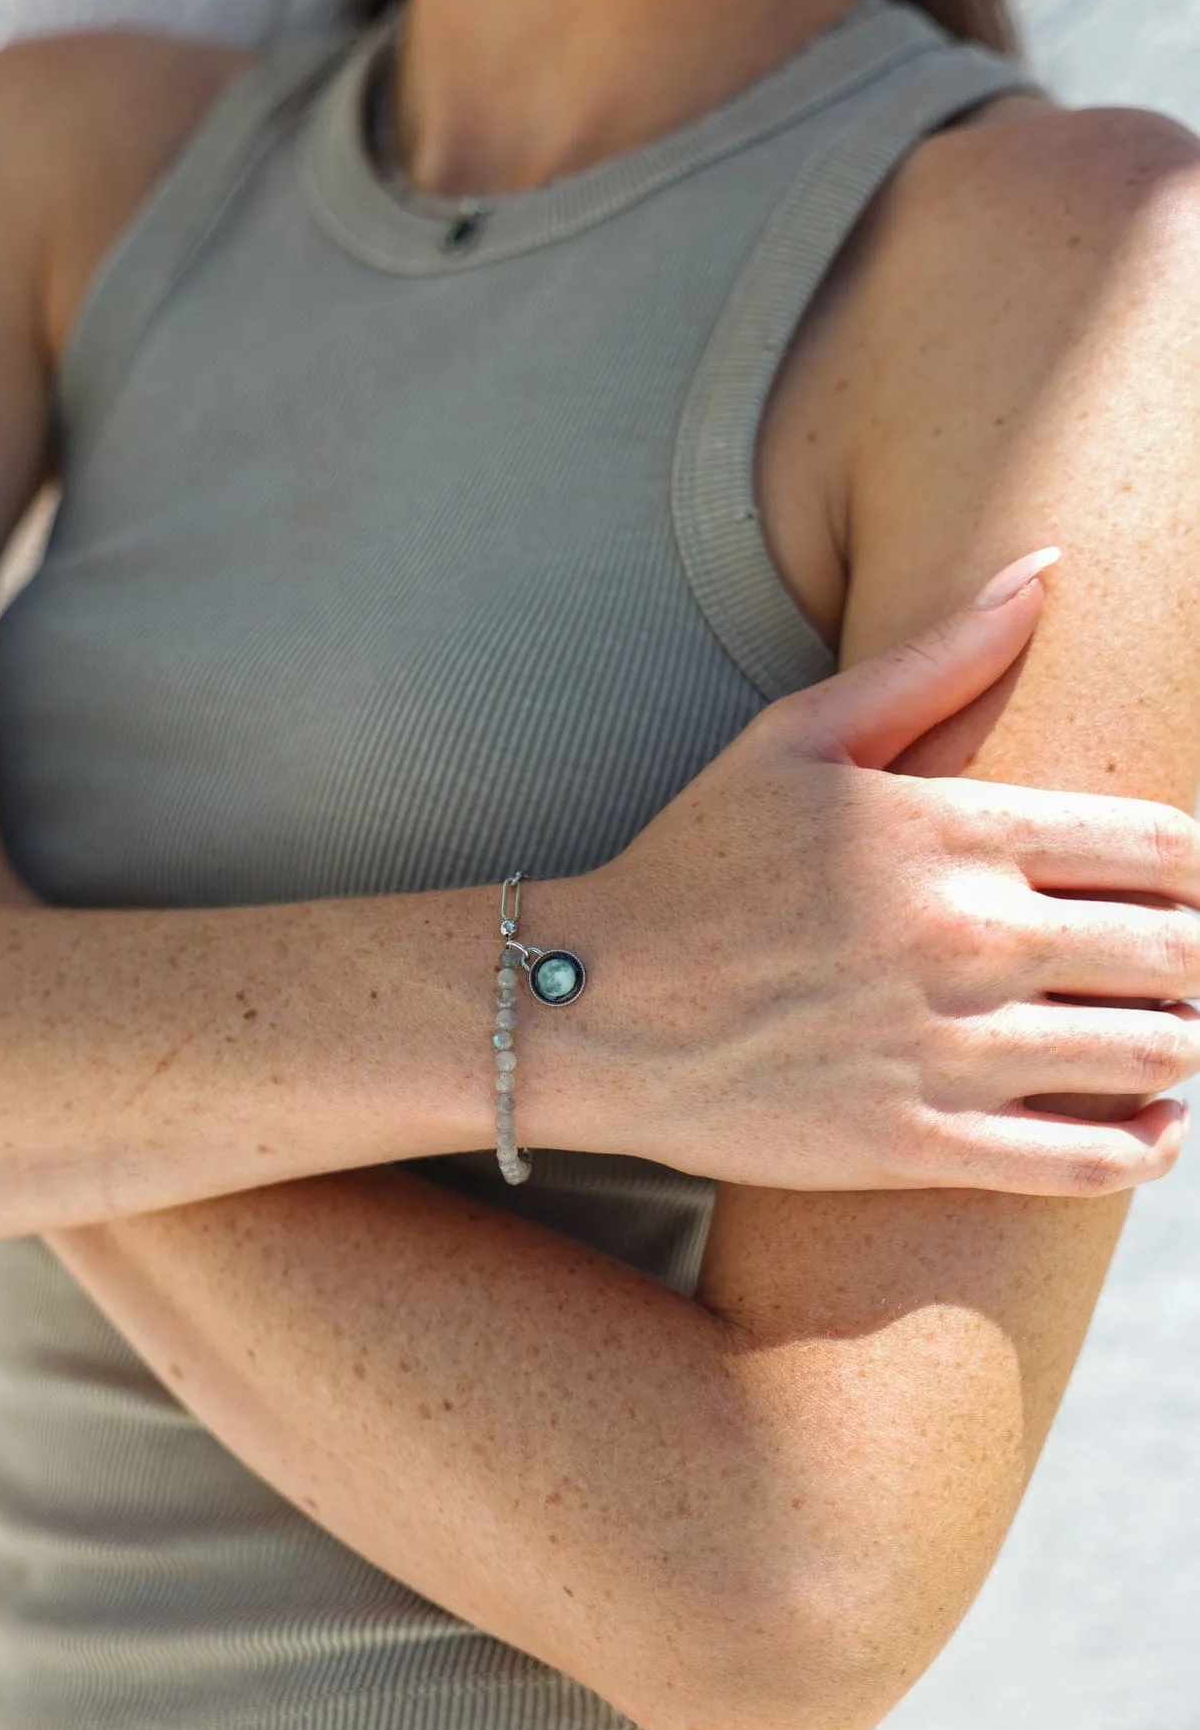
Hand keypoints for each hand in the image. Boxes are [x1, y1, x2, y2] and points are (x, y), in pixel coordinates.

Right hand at [564, 552, 1199, 1198]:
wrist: (590, 1003)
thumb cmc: (694, 860)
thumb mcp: (797, 735)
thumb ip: (935, 658)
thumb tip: (1045, 568)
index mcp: (952, 832)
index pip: (1164, 849)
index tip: (1183, 886)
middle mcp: (965, 939)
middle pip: (1179, 955)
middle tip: (1179, 966)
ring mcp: (944, 1049)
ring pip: (1151, 1058)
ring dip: (1181, 1047)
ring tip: (1162, 1037)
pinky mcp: (914, 1146)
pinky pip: (1087, 1161)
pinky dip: (1147, 1147)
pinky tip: (1151, 1127)